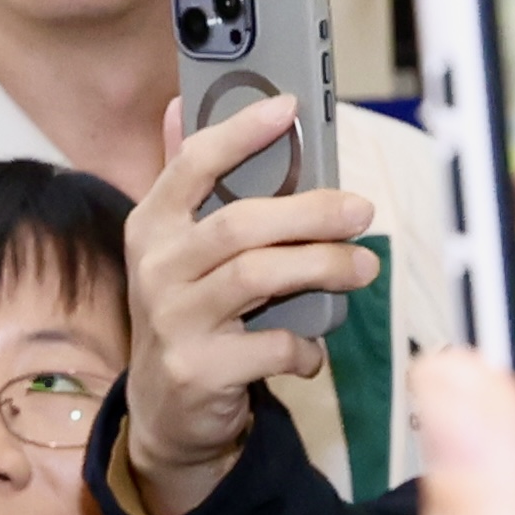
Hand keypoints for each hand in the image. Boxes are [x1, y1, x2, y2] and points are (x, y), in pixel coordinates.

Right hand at [116, 93, 384, 510]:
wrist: (164, 410)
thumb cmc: (186, 312)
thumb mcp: (174, 249)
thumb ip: (184, 182)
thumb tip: (178, 104)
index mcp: (152, 226)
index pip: (191, 165)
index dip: (240, 133)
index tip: (289, 108)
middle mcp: (156, 268)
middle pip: (240, 224)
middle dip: (310, 213)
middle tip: (361, 211)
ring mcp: (173, 320)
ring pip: (259, 278)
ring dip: (322, 268)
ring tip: (362, 267)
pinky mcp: (199, 369)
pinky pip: (271, 345)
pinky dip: (305, 346)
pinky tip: (313, 348)